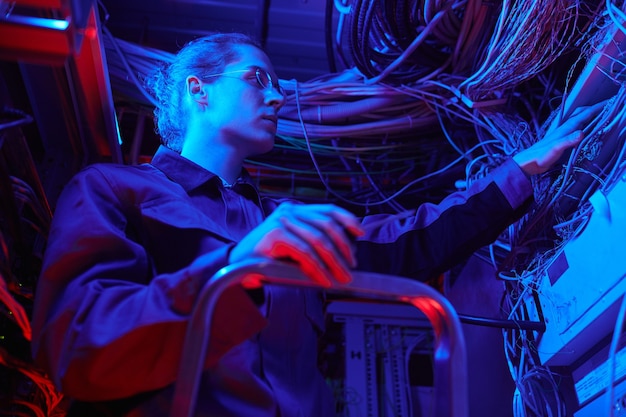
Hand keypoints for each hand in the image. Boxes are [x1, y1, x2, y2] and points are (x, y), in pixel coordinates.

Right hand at [229, 202, 364, 286]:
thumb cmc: (268, 258)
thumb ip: (314, 242)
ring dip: (334, 261)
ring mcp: (282, 221)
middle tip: (351, 266)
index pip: (328, 209)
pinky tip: (323, 279)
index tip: (361, 233)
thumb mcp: (295, 246)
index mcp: (296, 210)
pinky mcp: (275, 234)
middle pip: (327, 225)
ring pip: (319, 240)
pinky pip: (304, 252)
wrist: (237, 267)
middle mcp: (289, 211)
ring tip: (341, 277)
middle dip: (344, 247)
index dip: (348, 219)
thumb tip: (345, 251)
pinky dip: (317, 267)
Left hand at [513, 100, 606, 175]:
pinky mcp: (562, 141)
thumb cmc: (541, 155)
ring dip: (588, 116)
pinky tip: (585, 130)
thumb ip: (568, 141)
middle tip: (606, 108)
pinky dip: (583, 126)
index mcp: (565, 128)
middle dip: (593, 109)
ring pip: (578, 121)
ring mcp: (563, 134)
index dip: (596, 109)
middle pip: (580, 114)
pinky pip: (576, 129)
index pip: (584, 115)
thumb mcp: (556, 148)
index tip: (608, 104)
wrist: (529, 162)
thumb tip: (582, 133)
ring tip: (599, 116)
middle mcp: (564, 129)